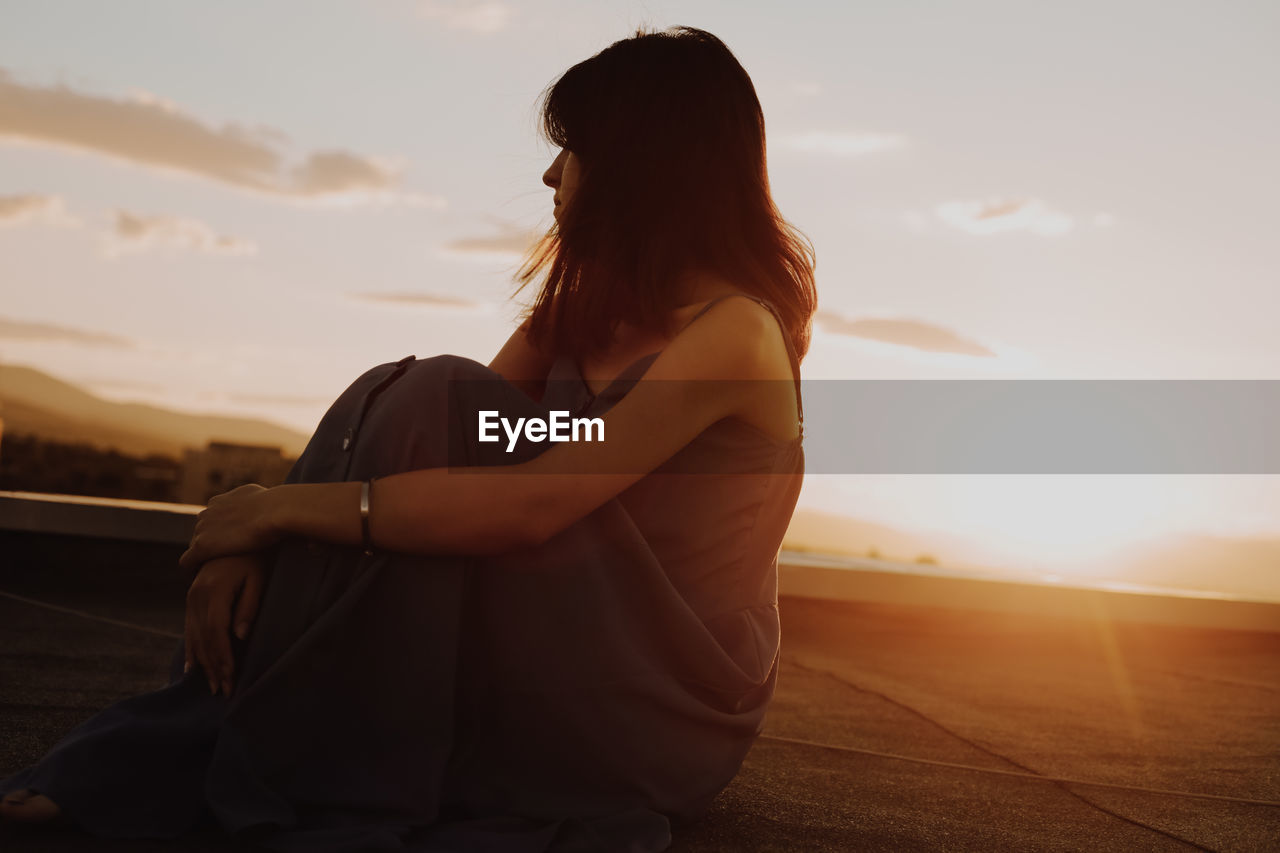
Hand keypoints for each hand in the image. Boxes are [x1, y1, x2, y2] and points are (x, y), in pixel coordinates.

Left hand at [180, 484, 278, 570]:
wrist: (275, 511)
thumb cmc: (278, 507)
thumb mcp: (265, 497)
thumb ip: (257, 502)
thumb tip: (269, 505)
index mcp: (221, 500)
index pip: (212, 518)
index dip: (220, 532)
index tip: (229, 543)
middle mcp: (208, 511)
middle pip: (202, 532)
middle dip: (210, 543)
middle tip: (222, 560)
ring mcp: (203, 529)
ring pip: (194, 546)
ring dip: (202, 557)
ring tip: (212, 572)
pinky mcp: (202, 546)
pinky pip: (188, 561)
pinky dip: (192, 570)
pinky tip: (201, 579)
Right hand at [184, 552, 265, 696]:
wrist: (236, 533)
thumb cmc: (255, 556)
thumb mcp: (258, 578)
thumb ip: (249, 606)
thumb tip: (240, 636)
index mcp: (213, 591)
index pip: (217, 633)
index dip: (223, 658)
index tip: (231, 679)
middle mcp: (197, 595)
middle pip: (203, 639)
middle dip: (213, 668)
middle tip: (223, 691)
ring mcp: (191, 596)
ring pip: (194, 637)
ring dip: (203, 663)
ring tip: (211, 686)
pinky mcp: (192, 597)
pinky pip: (188, 628)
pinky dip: (191, 650)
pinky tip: (192, 668)